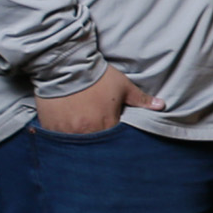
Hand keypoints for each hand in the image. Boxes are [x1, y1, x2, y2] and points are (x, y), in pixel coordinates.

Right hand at [34, 64, 158, 134]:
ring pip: (76, 145)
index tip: (115, 138)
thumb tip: (161, 105)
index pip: (114, 143)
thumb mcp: (122, 86)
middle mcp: (85, 132)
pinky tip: (66, 130)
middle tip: (98, 138)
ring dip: (80, 141)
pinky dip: (63, 137)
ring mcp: (66, 131)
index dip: (116, 141)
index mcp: (105, 124)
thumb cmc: (97, 75)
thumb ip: (141, 99)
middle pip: (95, 147)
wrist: (66, 65)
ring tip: (82, 134)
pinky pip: (58, 139)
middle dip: (98, 144)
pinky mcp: (51, 127)